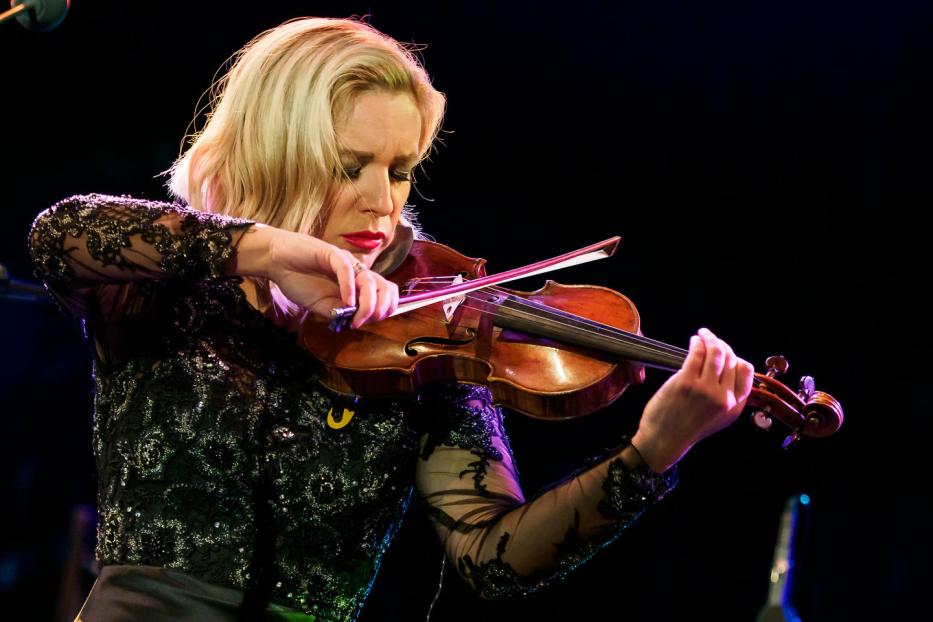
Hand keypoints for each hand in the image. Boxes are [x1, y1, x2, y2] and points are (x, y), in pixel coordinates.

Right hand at [265, 228, 398, 327]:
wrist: (276, 260)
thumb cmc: (298, 280)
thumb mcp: (321, 305)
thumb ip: (338, 312)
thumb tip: (355, 322)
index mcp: (357, 283)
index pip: (385, 294)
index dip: (383, 310)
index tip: (366, 323)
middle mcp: (356, 271)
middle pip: (385, 288)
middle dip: (381, 309)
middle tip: (364, 321)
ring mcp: (346, 262)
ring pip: (370, 282)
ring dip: (367, 304)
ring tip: (354, 319)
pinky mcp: (332, 253)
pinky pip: (347, 270)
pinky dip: (349, 289)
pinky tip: (345, 303)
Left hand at [632, 328, 754, 472]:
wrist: (664, 441)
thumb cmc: (687, 427)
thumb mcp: (718, 418)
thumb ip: (727, 397)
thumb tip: (728, 367)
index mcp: (734, 406)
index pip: (746, 372)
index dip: (736, 357)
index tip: (726, 352)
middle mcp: (723, 397)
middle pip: (730, 359)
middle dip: (721, 344)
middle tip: (711, 338)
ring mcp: (705, 389)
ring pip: (715, 353)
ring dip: (709, 338)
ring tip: (703, 334)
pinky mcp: (686, 382)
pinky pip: (696, 354)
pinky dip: (696, 343)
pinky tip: (694, 341)